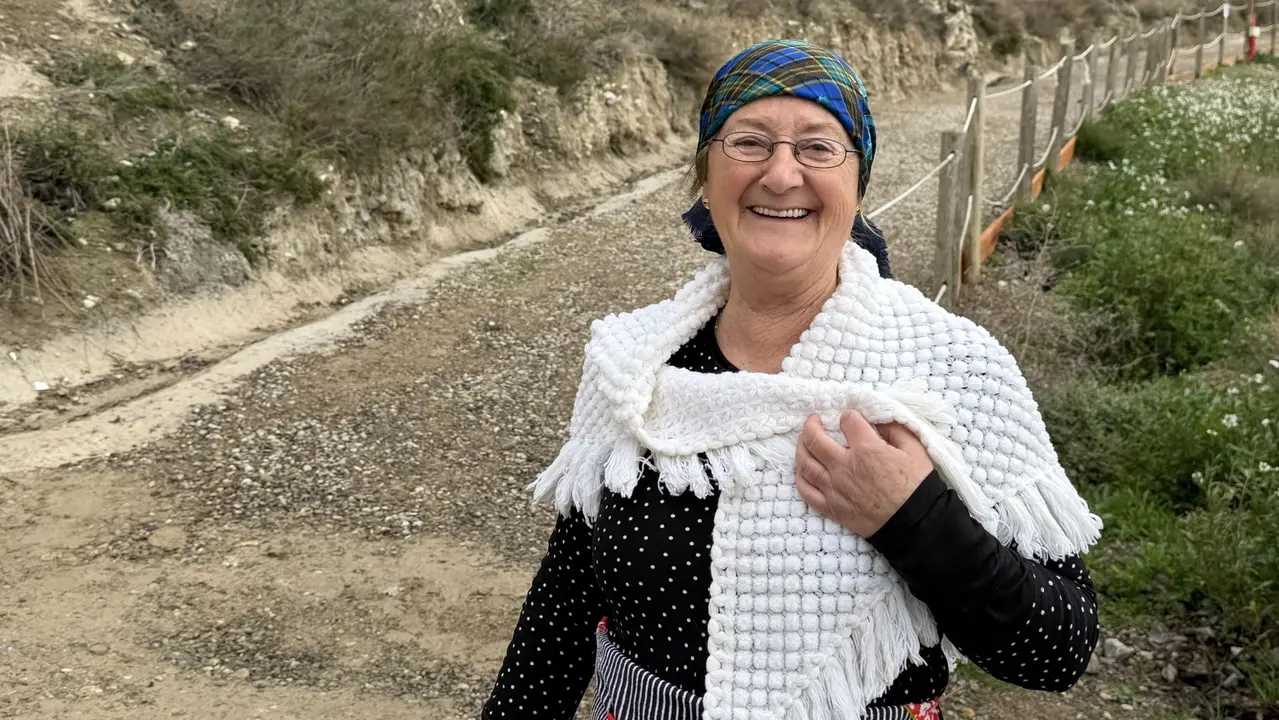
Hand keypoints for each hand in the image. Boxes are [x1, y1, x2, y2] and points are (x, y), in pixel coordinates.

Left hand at [794, 410, 935, 537]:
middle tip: (814, 421)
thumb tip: (879, 420)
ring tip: (805, 441)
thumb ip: (896, 430)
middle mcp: (844, 467)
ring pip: (805, 463)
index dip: (849, 416)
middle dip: (811, 426)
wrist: (914, 524)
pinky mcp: (831, 508)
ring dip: (801, 448)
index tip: (850, 419)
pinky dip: (800, 477)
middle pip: (815, 440)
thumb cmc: (916, 487)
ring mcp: (834, 488)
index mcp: (866, 450)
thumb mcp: (915, 450)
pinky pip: (806, 491)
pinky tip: (803, 470)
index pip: (847, 422)